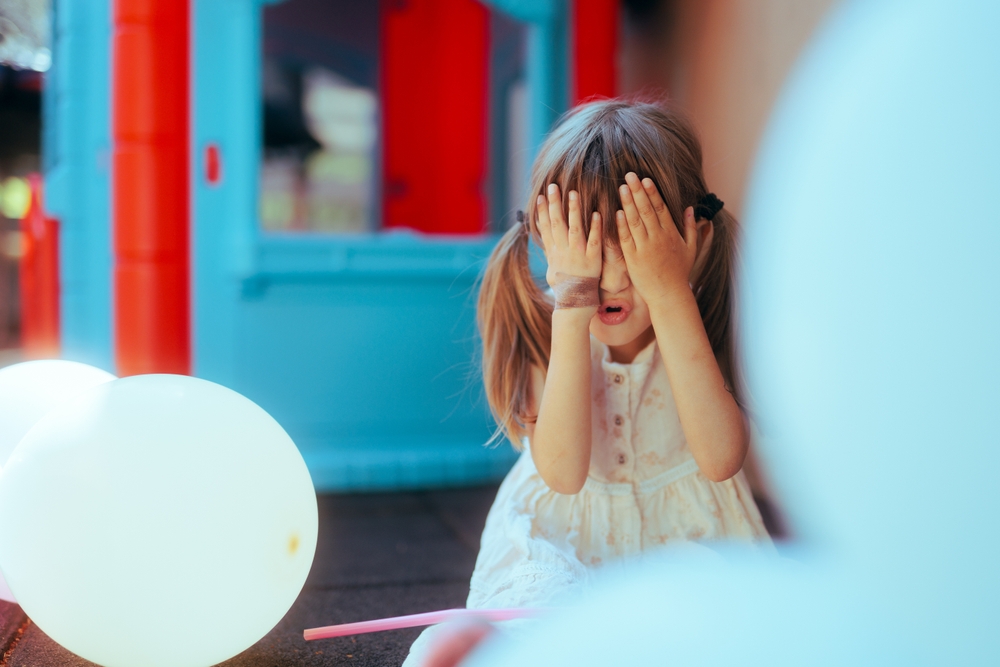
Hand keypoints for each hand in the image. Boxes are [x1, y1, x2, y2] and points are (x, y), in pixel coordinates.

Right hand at [536, 183, 602, 310]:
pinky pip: (595, 241)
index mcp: (553, 253)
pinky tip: (597, 213)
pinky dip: (596, 227)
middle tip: (553, 186)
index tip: (540, 195)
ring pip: (575, 228)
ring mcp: (578, 255)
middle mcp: (563, 251)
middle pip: (557, 223)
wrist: (574, 304)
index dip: (542, 211)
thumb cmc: (564, 289)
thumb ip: (549, 253)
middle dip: (554, 204)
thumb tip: (543, 240)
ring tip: (573, 193)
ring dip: (574, 210)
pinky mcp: (593, 259)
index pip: (545, 227)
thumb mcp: (551, 271)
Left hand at [615, 172, 700, 303]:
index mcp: (671, 234)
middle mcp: (658, 238)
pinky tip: (617, 212)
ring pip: (635, 221)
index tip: (645, 179)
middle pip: (646, 210)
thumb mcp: (691, 249)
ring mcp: (645, 248)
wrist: (669, 295)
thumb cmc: (680, 273)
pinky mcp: (633, 258)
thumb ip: (691, 228)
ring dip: (628, 203)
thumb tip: (691, 209)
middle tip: (629, 175)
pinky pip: (626, 239)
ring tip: (621, 187)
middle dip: (637, 191)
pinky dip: (621, 225)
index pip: (660, 208)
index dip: (652, 193)